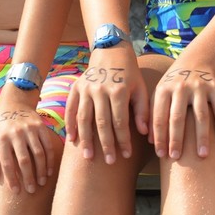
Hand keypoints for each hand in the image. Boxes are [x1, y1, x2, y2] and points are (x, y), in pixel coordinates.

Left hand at [0, 103, 58, 192]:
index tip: (16, 191)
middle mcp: (15, 133)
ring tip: (41, 183)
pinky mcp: (40, 127)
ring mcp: (29, 130)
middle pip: (24, 160)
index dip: (12, 179)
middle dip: (28, 178)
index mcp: (0, 138)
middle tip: (31, 190)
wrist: (13, 105)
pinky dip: (50, 160)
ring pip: (38, 154)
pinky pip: (47, 147)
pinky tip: (49, 172)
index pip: (6, 163)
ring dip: (41, 171)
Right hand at [65, 49, 148, 163]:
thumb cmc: (130, 74)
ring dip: (86, 139)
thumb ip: (142, 111)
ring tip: (88, 157)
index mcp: (118, 90)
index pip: (121, 122)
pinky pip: (71, 109)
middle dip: (106, 144)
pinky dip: (70, 125)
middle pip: (102, 123)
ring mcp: (85, 89)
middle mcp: (100, 90)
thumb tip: (144, 134)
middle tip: (110, 162)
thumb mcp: (141, 89)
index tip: (126, 155)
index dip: (123, 140)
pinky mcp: (75, 88)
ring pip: (84, 118)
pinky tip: (72, 140)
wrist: (110, 52)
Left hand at [151, 63, 214, 159]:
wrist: (196, 62)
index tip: (161, 154)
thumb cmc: (173, 86)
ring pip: (200, 115)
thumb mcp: (160, 94)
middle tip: (177, 158)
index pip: (158, 117)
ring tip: (202, 156)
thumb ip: (153, 114)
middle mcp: (180, 88)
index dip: (159, 136)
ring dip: (201, 137)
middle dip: (176, 139)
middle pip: (177, 117)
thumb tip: (150, 141)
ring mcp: (199, 87)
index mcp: (163, 90)